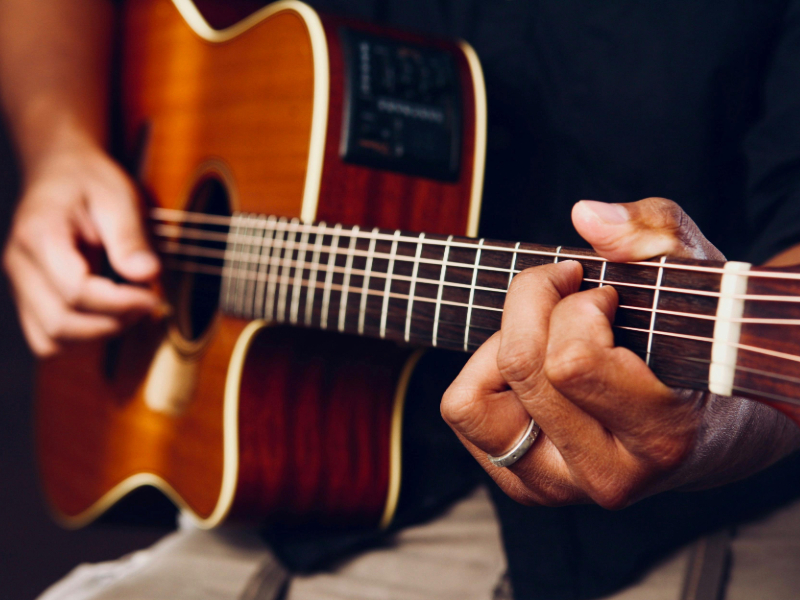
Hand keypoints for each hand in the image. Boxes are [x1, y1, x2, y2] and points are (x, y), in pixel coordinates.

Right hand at [3, 143, 159, 356]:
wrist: (60, 171)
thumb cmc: (91, 181)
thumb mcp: (119, 196)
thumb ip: (130, 236)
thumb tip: (148, 275)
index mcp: (40, 234)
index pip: (74, 290)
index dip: (119, 303)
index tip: (152, 295)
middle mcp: (19, 265)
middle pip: (60, 322)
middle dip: (112, 322)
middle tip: (147, 303)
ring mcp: (20, 285)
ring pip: (50, 339)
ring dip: (98, 335)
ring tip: (130, 309)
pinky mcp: (29, 299)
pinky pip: (48, 339)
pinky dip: (82, 337)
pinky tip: (111, 315)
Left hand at [441, 198, 799, 507]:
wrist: (714, 431)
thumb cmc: (702, 348)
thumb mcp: (697, 276)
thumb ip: (654, 234)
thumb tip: (585, 216)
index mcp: (661, 436)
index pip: (571, 361)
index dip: (577, 306)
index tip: (604, 294)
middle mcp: (606, 476)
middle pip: (521, 367)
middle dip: (535, 305)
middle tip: (569, 293)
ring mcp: (558, 488)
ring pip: (471, 401)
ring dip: (502, 347)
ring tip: (547, 335)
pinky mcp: (524, 486)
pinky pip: (464, 412)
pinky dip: (483, 373)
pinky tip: (532, 365)